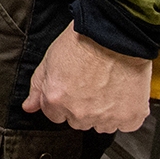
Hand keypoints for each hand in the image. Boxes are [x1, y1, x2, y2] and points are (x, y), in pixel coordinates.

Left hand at [22, 21, 152, 132]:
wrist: (115, 34)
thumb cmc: (83, 41)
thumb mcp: (50, 59)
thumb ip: (38, 87)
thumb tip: (29, 106)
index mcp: (56, 100)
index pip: (54, 116)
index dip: (63, 101)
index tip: (72, 89)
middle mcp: (79, 114)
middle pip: (78, 122)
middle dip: (82, 108)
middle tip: (91, 85)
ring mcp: (105, 118)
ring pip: (102, 125)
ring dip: (104, 112)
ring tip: (108, 87)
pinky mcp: (130, 117)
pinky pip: (126, 125)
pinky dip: (126, 113)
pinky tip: (122, 94)